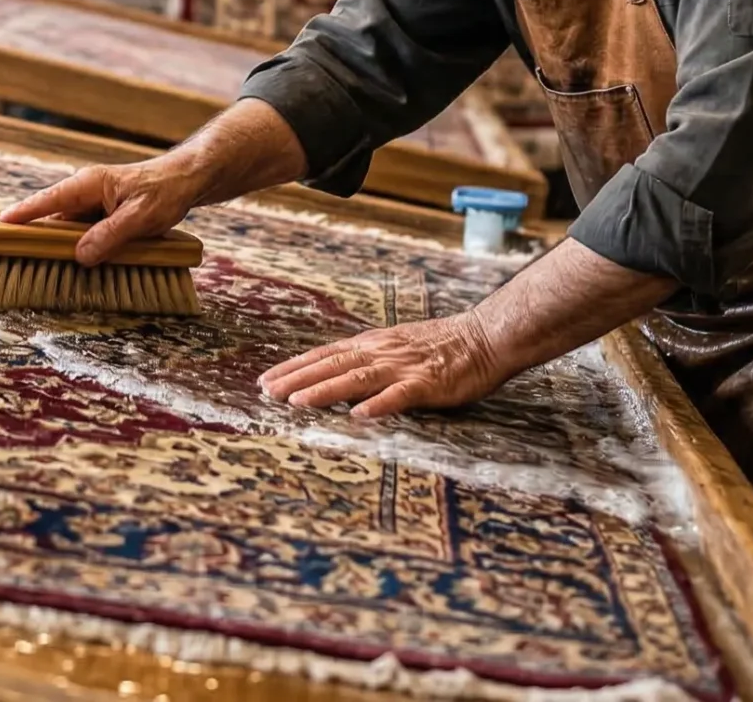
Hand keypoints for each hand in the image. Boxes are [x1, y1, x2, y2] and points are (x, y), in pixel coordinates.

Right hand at [2, 155, 207, 266]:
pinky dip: (76, 246)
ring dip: (58, 245)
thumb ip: (109, 235)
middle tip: (9, 252)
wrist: (187, 180)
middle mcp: (85, 192)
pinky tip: (74, 262)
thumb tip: (80, 255)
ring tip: (37, 264)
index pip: (48, 199)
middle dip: (34, 235)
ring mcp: (93, 203)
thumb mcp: (140, 216)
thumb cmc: (165, 191)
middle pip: (52, 216)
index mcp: (89, 183)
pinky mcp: (101, 215)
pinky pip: (81, 232)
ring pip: (67, 227)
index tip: (0, 223)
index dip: (23, 213)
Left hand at [257, 312, 514, 418]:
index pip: (326, 355)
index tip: (268, 379)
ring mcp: (403, 367)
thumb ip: (370, 360)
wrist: (485, 336)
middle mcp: (381, 352)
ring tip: (298, 402)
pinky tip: (360, 416)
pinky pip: (400, 395)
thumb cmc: (443, 346)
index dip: (295, 367)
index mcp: (373, 345)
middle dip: (297, 379)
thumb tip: (338, 375)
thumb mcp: (397, 346)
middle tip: (267, 393)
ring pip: (357, 379)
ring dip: (325, 390)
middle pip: (332, 365)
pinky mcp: (428, 383)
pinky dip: (379, 405)